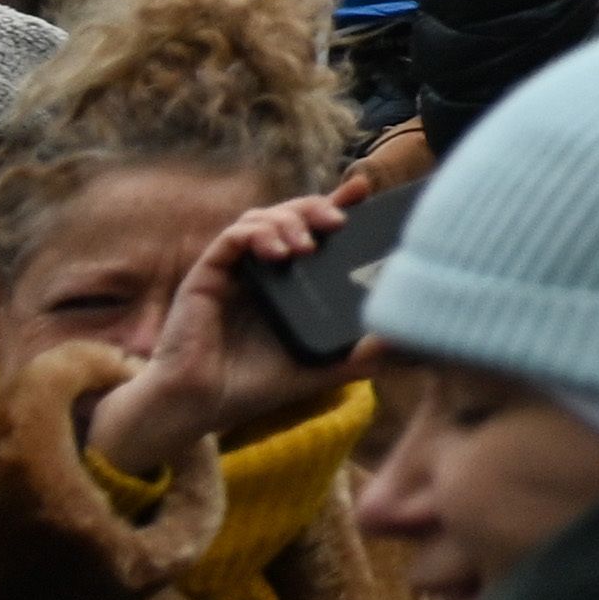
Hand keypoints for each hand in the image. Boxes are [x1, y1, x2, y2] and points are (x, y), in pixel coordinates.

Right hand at [81, 201, 349, 480]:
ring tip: (307, 245)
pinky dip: (256, 235)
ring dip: (289, 219)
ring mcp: (233, 271)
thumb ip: (356, 357)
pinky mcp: (205, 276)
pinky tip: (277, 253)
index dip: (337, 205)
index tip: (362, 191)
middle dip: (317, 205)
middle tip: (340, 219)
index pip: (314, 231)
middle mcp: (261, 270)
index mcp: (288, 283)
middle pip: (290, 214)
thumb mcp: (316, 369)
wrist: (196, 409)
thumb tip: (402, 341)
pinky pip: (231, 238)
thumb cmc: (250, 388)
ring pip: (261, 217)